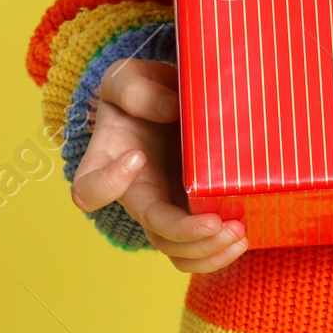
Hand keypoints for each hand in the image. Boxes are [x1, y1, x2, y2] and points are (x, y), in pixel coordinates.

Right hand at [69, 58, 246, 273]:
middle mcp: (136, 194)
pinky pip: (197, 249)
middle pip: (152, 230)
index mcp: (108, 164)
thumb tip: (172, 109)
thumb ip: (137, 90)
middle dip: (185, 233)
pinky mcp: (191, 211)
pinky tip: (242, 239)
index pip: (90, 189)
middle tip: (218, 221)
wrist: (163, 99)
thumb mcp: (127, 79)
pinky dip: (218, 253)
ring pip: (176, 250)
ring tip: (237, 234)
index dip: (109, 182)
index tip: (136, 156)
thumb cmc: (139, 92)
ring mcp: (165, 206)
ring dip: (207, 251)